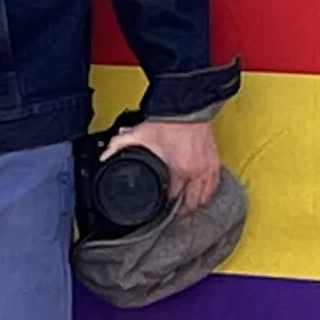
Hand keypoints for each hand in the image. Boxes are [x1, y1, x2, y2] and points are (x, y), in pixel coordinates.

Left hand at [104, 112, 222, 213]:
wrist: (187, 106)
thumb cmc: (170, 120)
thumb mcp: (140, 134)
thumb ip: (120, 145)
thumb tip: (105, 156)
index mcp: (181, 170)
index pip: (175, 199)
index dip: (167, 207)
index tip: (161, 209)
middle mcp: (197, 172)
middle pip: (192, 202)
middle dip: (182, 210)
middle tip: (174, 212)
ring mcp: (208, 166)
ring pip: (206, 196)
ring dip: (197, 202)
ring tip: (187, 206)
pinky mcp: (214, 160)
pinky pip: (214, 183)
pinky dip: (209, 190)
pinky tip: (203, 192)